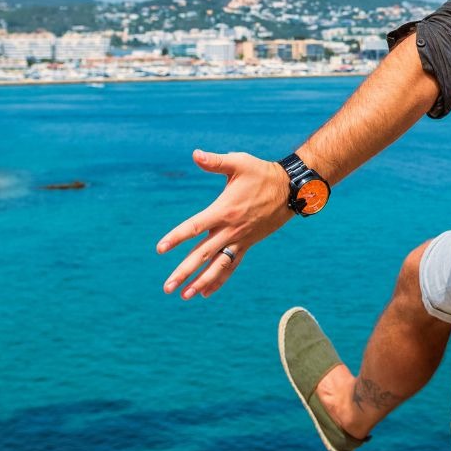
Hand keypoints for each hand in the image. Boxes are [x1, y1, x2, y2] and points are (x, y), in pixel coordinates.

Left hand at [156, 149, 292, 298]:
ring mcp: (240, 240)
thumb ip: (215, 161)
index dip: (176, 238)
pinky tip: (206, 292)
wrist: (290, 190)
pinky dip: (218, 280)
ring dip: (201, 282)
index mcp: (223, 211)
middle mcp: (230, 230)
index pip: (194, 227)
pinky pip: (231, 266)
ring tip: (184, 296)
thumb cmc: (262, 173)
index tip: (159, 249)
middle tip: (167, 287)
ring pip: (218, 266)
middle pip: (202, 255)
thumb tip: (195, 154)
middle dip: (184, 272)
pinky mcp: (247, 244)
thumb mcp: (239, 163)